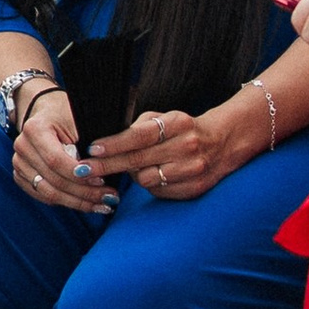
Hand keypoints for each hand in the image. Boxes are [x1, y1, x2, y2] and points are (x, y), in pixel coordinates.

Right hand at [10, 87, 112, 217]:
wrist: (47, 112)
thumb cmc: (68, 114)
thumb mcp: (80, 119)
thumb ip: (88, 141)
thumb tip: (103, 168)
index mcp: (35, 129)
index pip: (56, 160)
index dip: (79, 175)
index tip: (102, 180)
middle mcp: (22, 147)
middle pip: (53, 180)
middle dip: (83, 192)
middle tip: (108, 197)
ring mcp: (19, 163)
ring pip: (48, 193)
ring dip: (77, 202)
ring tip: (101, 205)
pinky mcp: (20, 176)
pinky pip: (43, 196)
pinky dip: (66, 202)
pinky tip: (86, 204)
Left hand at [86, 101, 248, 203]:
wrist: (224, 142)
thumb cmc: (185, 128)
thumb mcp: (166, 117)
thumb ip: (141, 126)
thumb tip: (110, 141)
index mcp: (178, 124)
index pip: (139, 136)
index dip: (114, 144)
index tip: (93, 148)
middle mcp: (186, 147)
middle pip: (138, 160)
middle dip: (108, 165)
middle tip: (84, 169)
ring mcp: (193, 170)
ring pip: (147, 180)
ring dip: (133, 175)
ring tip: (130, 167)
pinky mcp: (195, 189)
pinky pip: (160, 191)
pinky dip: (151, 184)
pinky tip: (152, 175)